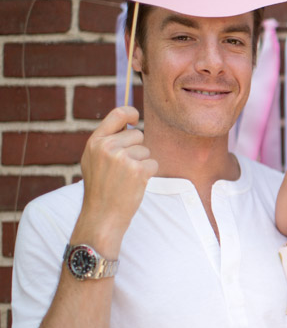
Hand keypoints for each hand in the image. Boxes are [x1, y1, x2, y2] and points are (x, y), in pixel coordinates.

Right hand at [75, 106, 157, 256]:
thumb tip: (128, 123)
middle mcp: (107, 146)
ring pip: (146, 150)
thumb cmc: (100, 189)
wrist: (102, 215)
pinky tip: (135, 184)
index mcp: (95, 142)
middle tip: (123, 169)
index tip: (136, 118)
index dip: (130, 113)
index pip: (117, 114)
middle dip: (136, 149)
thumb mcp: (93, 160)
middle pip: (137, 134)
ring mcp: (122, 158)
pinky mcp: (138, 170)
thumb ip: (106, 141)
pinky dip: (148, 174)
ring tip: (126, 178)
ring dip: (142, 163)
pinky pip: (153, 163)